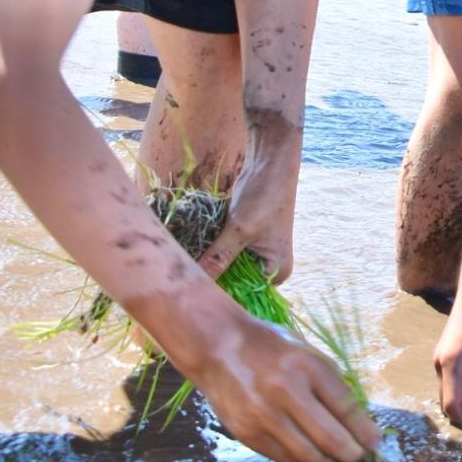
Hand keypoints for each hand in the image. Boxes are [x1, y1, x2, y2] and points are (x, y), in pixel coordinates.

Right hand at [195, 316, 379, 461]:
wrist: (219, 347)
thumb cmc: (273, 349)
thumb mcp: (309, 355)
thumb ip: (333, 386)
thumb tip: (361, 425)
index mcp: (308, 366)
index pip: (347, 409)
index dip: (365, 432)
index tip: (374, 443)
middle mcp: (286, 391)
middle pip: (331, 438)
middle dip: (352, 454)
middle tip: (359, 457)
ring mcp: (264, 415)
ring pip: (308, 456)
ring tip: (336, 459)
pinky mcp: (247, 433)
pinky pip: (285, 459)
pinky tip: (313, 459)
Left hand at [197, 133, 298, 283]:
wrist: (270, 163)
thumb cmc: (265, 196)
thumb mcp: (240, 229)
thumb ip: (219, 257)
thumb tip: (194, 283)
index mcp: (277, 271)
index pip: (246, 295)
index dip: (222, 297)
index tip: (194, 298)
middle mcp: (268, 266)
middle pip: (235, 283)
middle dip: (213, 280)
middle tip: (184, 284)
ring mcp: (255, 253)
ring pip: (226, 268)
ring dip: (209, 266)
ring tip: (183, 272)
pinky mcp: (242, 240)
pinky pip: (223, 254)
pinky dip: (210, 253)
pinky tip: (191, 255)